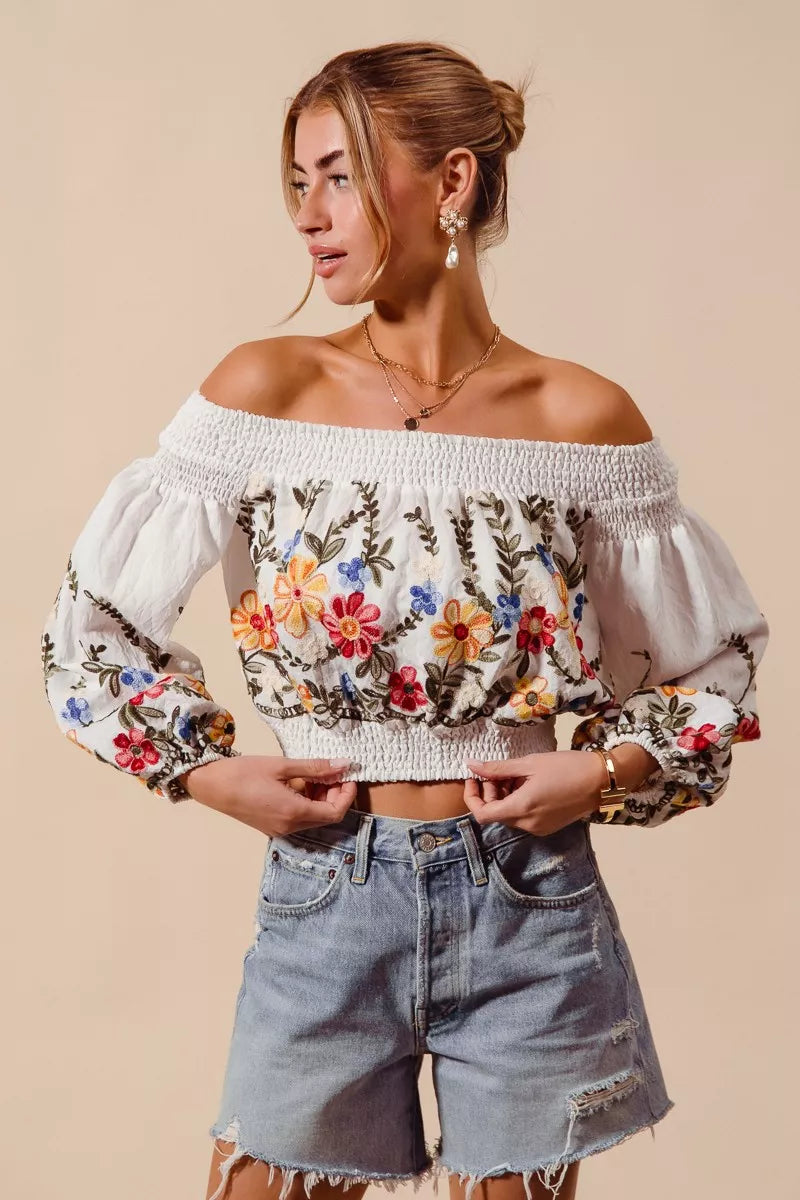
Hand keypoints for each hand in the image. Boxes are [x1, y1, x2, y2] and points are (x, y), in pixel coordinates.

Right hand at [179, 755, 356, 836]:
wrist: (210, 785)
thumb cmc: (243, 773)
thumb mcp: (282, 766)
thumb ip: (315, 768)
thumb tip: (344, 765)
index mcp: (294, 813)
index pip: (336, 812)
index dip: (347, 794)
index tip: (348, 774)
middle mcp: (289, 827)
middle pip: (326, 816)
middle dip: (334, 794)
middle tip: (332, 770)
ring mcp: (280, 829)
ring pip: (313, 817)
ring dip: (320, 797)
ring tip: (313, 773)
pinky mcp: (272, 826)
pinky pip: (299, 818)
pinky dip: (306, 801)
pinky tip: (298, 782)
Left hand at [463, 750, 605, 835]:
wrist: (602, 781)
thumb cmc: (566, 767)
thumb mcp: (529, 763)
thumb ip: (498, 768)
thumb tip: (471, 765)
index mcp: (521, 809)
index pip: (482, 814)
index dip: (472, 797)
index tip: (474, 778)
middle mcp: (528, 825)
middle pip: (495, 814)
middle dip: (491, 792)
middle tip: (499, 771)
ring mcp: (539, 829)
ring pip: (509, 815)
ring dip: (505, 796)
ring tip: (516, 774)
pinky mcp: (548, 827)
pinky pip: (524, 817)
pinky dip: (518, 802)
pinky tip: (528, 784)